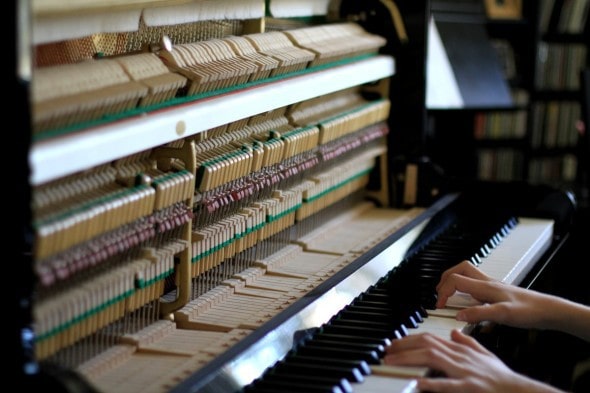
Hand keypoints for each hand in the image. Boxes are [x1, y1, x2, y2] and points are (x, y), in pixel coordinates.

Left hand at [382, 329, 564, 392]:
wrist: (519, 391)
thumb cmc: (501, 376)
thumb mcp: (483, 354)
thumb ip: (467, 342)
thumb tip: (455, 331)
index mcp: (461, 350)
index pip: (430, 338)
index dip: (409, 338)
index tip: (393, 342)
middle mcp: (460, 357)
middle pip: (427, 344)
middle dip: (404, 345)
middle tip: (386, 350)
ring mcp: (464, 372)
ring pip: (433, 358)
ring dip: (409, 359)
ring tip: (391, 362)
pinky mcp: (469, 387)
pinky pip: (449, 384)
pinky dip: (432, 383)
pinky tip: (417, 383)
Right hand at [435, 261, 550, 328]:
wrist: (548, 310)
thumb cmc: (529, 311)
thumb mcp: (502, 315)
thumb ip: (479, 314)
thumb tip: (458, 315)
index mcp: (484, 286)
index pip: (455, 280)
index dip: (443, 292)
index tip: (439, 305)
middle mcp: (487, 283)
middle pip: (459, 270)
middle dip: (445, 279)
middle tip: (439, 293)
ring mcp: (492, 286)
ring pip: (467, 275)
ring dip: (455, 280)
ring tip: (449, 294)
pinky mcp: (497, 292)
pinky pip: (476, 285)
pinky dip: (466, 289)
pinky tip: (469, 302)